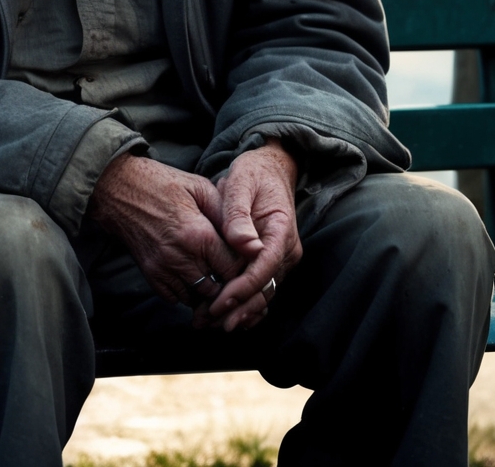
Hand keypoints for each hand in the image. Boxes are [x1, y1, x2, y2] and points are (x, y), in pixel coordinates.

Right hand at [86, 154, 243, 322]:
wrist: (119, 188)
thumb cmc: (162, 183)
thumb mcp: (199, 187)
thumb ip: (226, 214)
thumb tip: (248, 239)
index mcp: (198, 234)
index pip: (233, 269)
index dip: (244, 269)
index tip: (248, 265)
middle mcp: (181, 257)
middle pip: (218, 289)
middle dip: (229, 285)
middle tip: (236, 276)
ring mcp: (164, 268)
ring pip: (198, 298)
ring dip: (209, 293)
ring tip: (217, 280)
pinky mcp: (150, 274)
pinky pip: (176, 298)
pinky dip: (188, 293)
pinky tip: (193, 278)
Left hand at [206, 142, 304, 332]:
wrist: (271, 169)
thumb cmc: (253, 173)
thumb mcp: (241, 182)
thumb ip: (239, 213)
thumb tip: (243, 245)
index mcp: (281, 232)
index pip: (263, 270)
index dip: (241, 290)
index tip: (218, 303)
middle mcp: (287, 251)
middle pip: (265, 291)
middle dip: (238, 309)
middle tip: (207, 322)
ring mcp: (282, 259)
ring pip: (264, 295)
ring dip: (240, 312)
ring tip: (210, 323)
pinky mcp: (273, 262)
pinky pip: (262, 290)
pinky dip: (246, 305)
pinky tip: (228, 317)